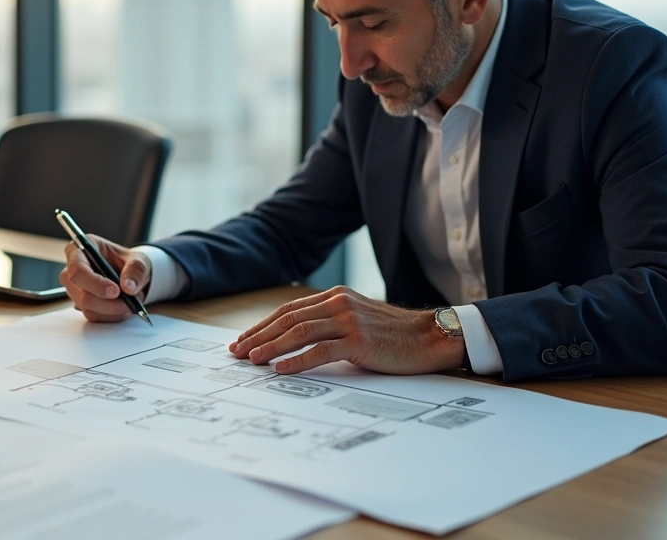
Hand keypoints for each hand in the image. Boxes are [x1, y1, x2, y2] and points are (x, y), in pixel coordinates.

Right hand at [59, 235, 151, 322]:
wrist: (131, 276)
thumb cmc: (128, 263)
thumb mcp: (138, 260)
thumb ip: (136, 270)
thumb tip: (129, 287)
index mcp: (80, 249)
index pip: (77, 269)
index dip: (95, 282)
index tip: (115, 291)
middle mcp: (72, 269)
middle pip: (80, 292)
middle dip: (106, 302)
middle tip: (128, 303)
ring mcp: (75, 289)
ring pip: (86, 307)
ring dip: (111, 310)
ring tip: (131, 304)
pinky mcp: (81, 304)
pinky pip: (93, 315)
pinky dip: (111, 316)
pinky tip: (123, 309)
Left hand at [229, 286, 464, 374]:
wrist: (430, 337)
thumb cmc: (393, 335)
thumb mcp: (357, 319)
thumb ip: (330, 324)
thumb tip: (294, 341)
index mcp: (335, 297)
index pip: (288, 310)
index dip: (262, 326)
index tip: (242, 340)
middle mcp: (338, 304)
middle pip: (287, 319)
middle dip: (258, 336)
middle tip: (237, 352)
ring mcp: (348, 321)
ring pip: (298, 332)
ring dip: (270, 347)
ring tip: (252, 360)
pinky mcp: (358, 341)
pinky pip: (320, 350)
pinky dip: (297, 360)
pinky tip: (280, 369)